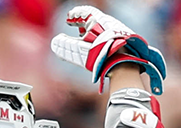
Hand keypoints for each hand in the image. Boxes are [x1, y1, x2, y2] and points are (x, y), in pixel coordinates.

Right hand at [51, 5, 168, 92]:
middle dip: (84, 23)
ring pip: (103, 28)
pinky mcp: (125, 41)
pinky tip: (100, 48)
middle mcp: (109, 23)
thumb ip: (65, 45)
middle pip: (95, 19)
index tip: (69, 19)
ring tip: (87, 39)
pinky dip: (102, 38)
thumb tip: (55, 42)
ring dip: (94, 32)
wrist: (125, 63)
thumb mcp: (78, 50)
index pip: (84, 12)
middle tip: (77, 28)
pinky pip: (111, 36)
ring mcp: (118, 31)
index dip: (75, 15)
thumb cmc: (100, 55)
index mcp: (98, 20)